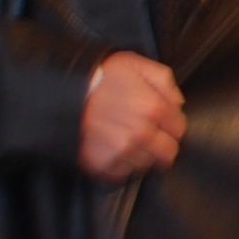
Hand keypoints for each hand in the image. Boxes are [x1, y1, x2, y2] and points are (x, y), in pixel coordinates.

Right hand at [78, 53, 185, 180]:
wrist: (60, 90)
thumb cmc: (98, 75)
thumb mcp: (136, 64)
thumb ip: (164, 82)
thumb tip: (177, 102)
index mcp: (154, 109)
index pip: (178, 130)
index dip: (170, 126)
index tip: (161, 125)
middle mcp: (141, 134)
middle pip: (166, 153)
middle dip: (161, 146)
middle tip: (147, 137)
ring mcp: (121, 152)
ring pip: (145, 164)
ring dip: (140, 155)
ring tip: (124, 139)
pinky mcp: (102, 164)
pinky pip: (122, 174)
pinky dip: (120, 165)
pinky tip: (111, 149)